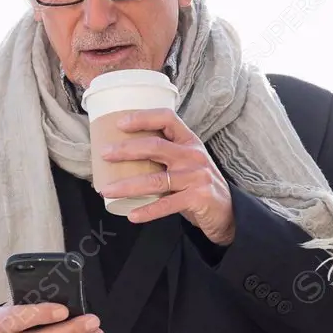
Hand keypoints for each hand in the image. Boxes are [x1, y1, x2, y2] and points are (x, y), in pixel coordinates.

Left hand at [99, 108, 235, 245]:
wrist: (227, 212)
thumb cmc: (198, 185)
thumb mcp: (187, 163)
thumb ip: (166, 156)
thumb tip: (124, 153)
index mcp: (189, 141)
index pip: (167, 119)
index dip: (143, 118)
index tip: (120, 123)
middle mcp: (194, 156)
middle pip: (156, 146)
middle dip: (126, 150)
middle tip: (105, 154)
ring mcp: (196, 177)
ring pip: (155, 180)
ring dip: (127, 185)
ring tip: (107, 190)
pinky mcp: (197, 198)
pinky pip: (166, 205)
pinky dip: (147, 211)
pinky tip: (132, 215)